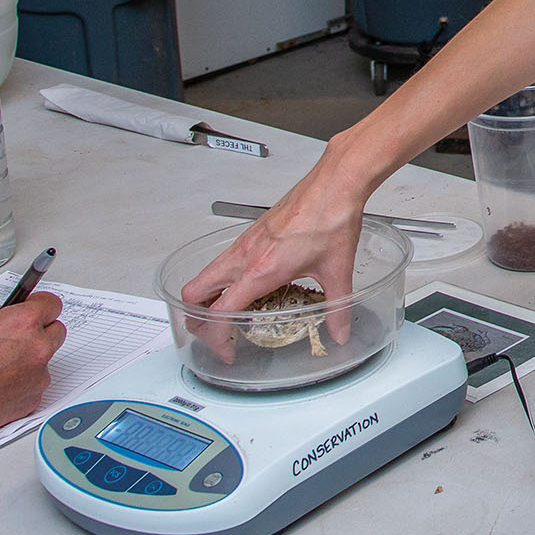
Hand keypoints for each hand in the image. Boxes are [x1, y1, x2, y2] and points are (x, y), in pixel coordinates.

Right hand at [0, 294, 65, 450]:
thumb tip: (6, 311)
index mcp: (23, 323)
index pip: (52, 304)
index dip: (39, 305)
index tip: (33, 308)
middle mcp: (38, 348)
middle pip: (55, 330)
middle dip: (38, 330)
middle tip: (13, 338)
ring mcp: (39, 376)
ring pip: (45, 359)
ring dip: (30, 358)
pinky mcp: (34, 399)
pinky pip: (36, 382)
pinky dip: (23, 381)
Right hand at [179, 162, 366, 342]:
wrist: (334, 183)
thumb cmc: (332, 217)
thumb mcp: (338, 270)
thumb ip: (338, 308)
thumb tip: (340, 332)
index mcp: (260, 270)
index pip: (219, 314)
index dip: (216, 339)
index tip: (227, 351)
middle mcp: (245, 256)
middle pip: (194, 293)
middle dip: (196, 319)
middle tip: (214, 334)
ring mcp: (245, 243)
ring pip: (206, 274)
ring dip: (207, 298)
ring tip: (228, 315)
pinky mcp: (252, 233)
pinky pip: (224, 261)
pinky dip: (223, 279)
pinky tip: (249, 286)